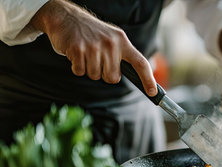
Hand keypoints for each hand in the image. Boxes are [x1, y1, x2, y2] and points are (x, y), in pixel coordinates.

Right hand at [30, 0, 156, 95]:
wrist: (66, 17)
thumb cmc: (92, 33)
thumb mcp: (112, 38)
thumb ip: (123, 56)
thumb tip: (139, 76)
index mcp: (122, 41)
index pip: (140, 63)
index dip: (148, 79)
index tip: (152, 92)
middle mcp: (111, 43)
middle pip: (112, 78)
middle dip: (104, 73)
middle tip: (97, 59)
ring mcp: (94, 46)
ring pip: (95, 76)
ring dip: (88, 69)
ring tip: (86, 53)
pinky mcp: (77, 49)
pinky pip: (80, 72)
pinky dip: (76, 67)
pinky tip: (76, 53)